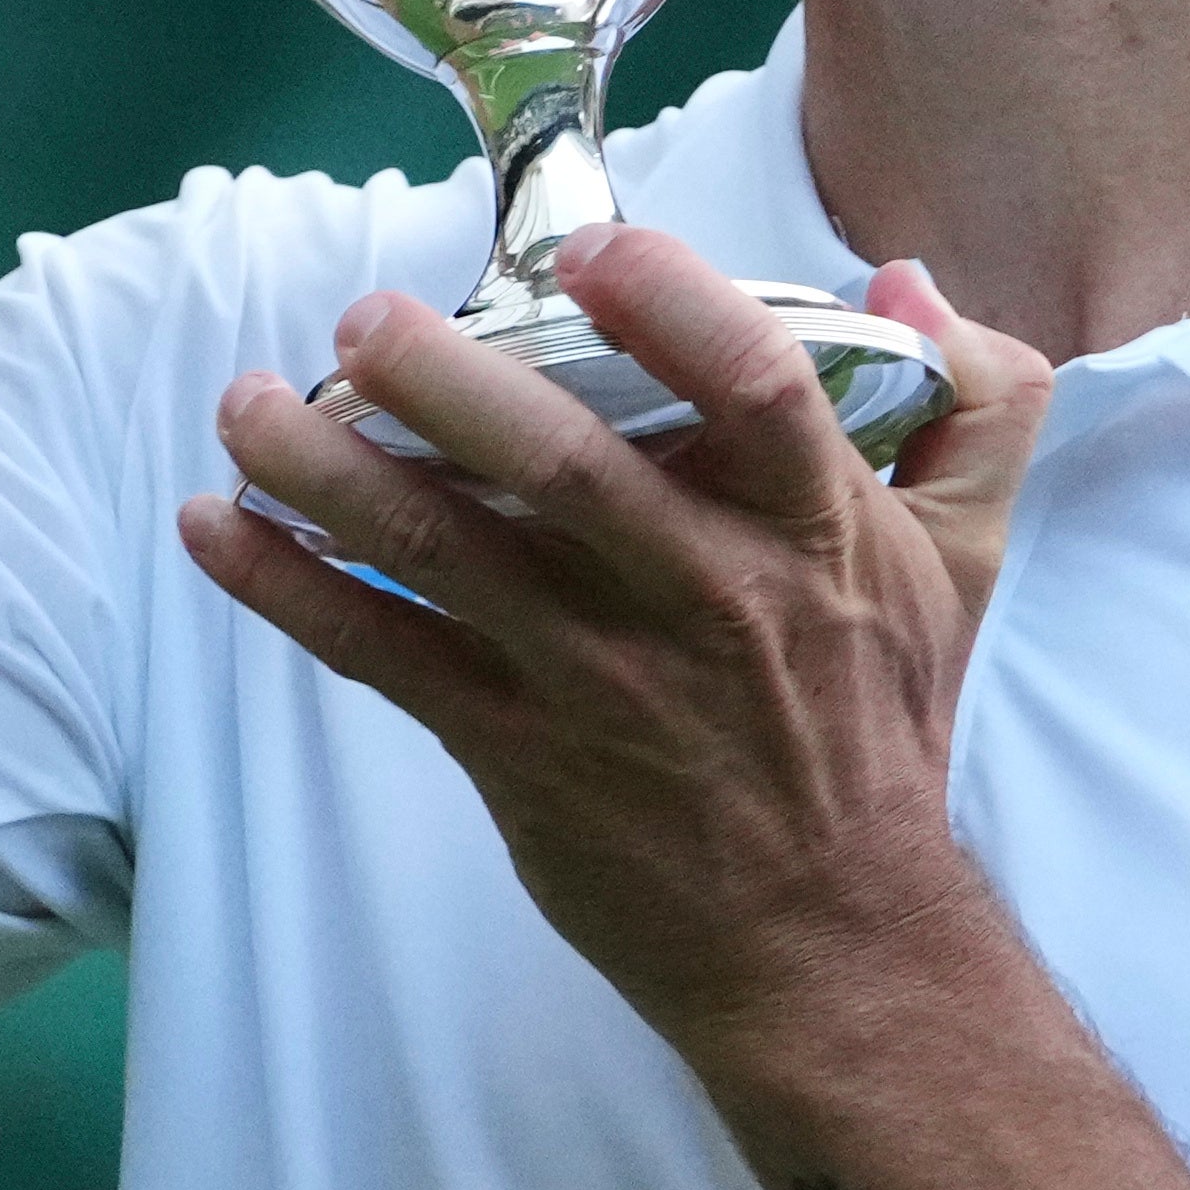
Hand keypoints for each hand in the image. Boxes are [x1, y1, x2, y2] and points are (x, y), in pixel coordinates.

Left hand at [175, 234, 1061, 1045]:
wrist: (833, 939)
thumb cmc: (879, 726)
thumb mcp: (964, 563)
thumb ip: (971, 407)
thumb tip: (899, 277)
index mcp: (818, 534)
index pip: (759, 394)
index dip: (671, 308)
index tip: (588, 250)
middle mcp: (708, 599)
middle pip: (568, 469)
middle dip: (450, 381)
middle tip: (365, 320)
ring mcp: (600, 682)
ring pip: (446, 555)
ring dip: (329, 472)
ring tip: (248, 403)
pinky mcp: (517, 755)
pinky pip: (384, 654)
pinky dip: (289, 588)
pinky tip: (218, 525)